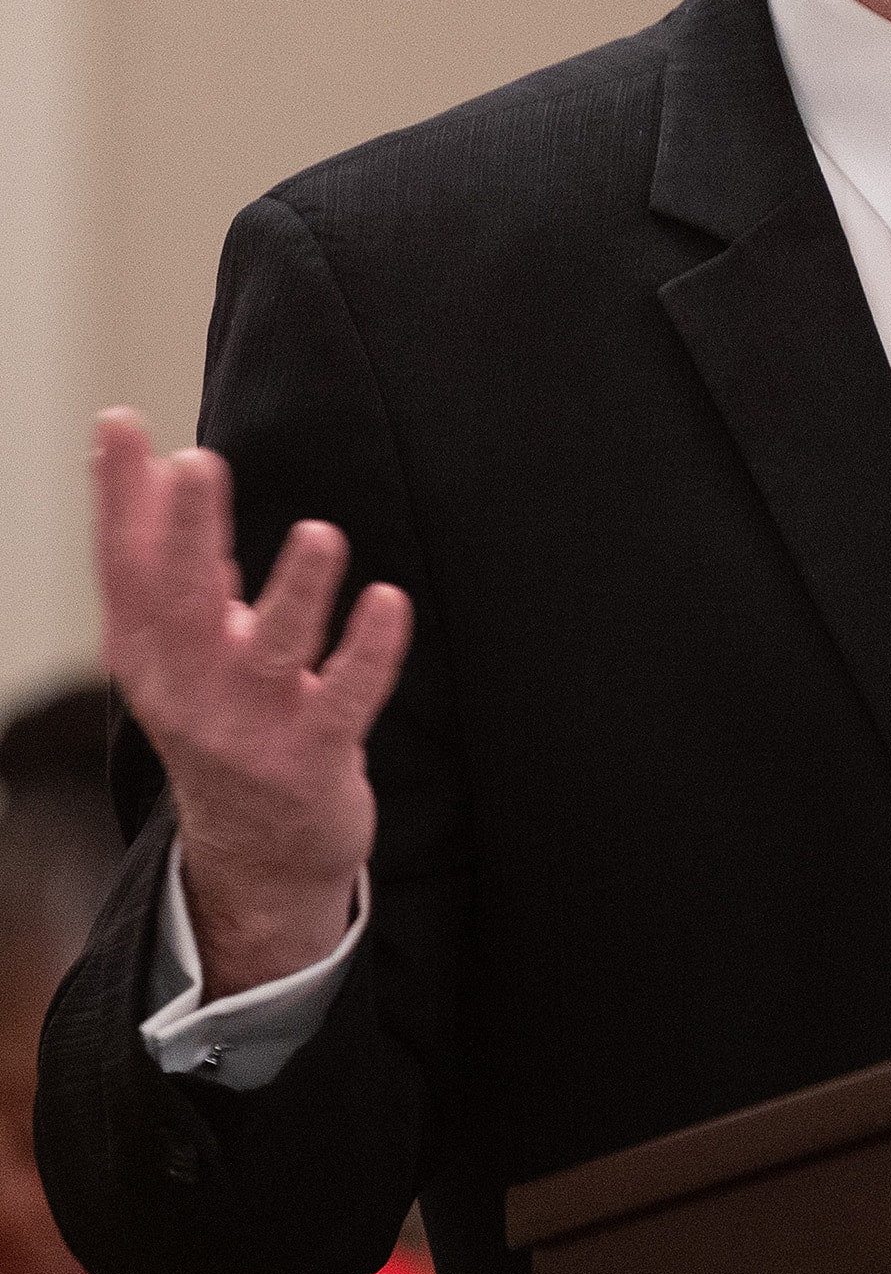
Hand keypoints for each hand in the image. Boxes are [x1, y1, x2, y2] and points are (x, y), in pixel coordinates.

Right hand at [94, 410, 410, 999]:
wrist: (257, 850)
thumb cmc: (221, 717)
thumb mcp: (179, 644)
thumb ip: (171, 557)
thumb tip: (151, 462)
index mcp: (150, 655)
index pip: (125, 565)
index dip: (118, 496)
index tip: (119, 423)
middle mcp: (189, 690)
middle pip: (182, 603)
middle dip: (189, 533)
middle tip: (198, 460)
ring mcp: (251, 727)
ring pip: (271, 654)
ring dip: (295, 594)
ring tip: (321, 534)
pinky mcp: (314, 758)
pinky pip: (345, 700)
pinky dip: (367, 653)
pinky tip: (388, 601)